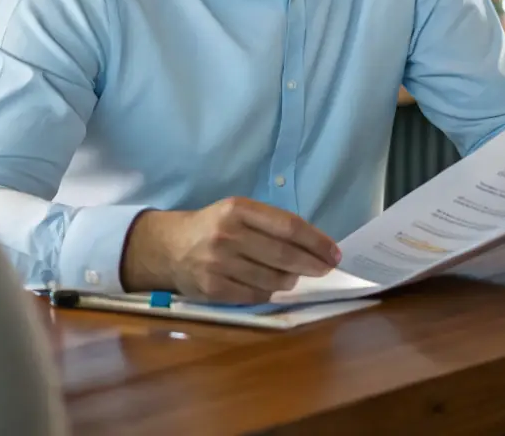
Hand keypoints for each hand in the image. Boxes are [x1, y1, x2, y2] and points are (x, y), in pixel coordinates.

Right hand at [120, 198, 340, 303]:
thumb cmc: (214, 226)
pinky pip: (255, 295)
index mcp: (237, 209)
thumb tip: (314, 247)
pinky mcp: (213, 289)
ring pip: (273, 279)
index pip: (288, 226)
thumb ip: (271, 224)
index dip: (316, 241)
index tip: (334, 252)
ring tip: (294, 276)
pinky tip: (271, 286)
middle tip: (326, 268)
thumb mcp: (238, 212)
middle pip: (284, 254)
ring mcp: (218, 264)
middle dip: (312, 264)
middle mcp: (228, 234)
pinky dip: (269, 292)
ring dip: (291, 280)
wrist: (170, 247)